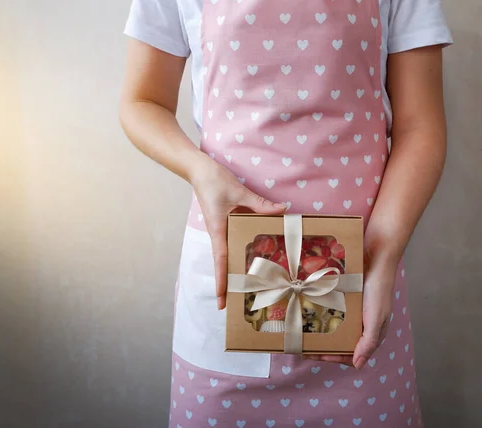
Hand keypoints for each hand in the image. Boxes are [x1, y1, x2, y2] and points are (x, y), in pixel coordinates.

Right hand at [191, 157, 286, 309]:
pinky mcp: (223, 223)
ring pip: (227, 254)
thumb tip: (282, 211)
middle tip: (232, 304)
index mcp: (218, 230)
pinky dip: (237, 252)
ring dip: (231, 270)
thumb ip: (260, 204)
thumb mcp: (239, 192)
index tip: (221, 300)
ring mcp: (220, 229)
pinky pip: (231, 241)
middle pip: (223, 263)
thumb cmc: (214, 181)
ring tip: (241, 288)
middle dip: (226, 283)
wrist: (199, 170)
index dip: (221, 281)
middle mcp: (218, 233)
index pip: (220, 260)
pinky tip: (247, 258)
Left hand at [304, 245, 397, 368]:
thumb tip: (359, 365)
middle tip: (303, 344)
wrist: (377, 252)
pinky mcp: (345, 294)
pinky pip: (330, 306)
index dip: (333, 357)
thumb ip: (368, 341)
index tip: (315, 354)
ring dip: (319, 329)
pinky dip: (320, 310)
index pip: (351, 354)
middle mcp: (361, 322)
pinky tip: (308, 310)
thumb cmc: (379, 287)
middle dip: (322, 345)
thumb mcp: (376, 317)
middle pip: (339, 341)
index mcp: (371, 332)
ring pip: (333, 324)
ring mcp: (352, 308)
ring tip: (302, 329)